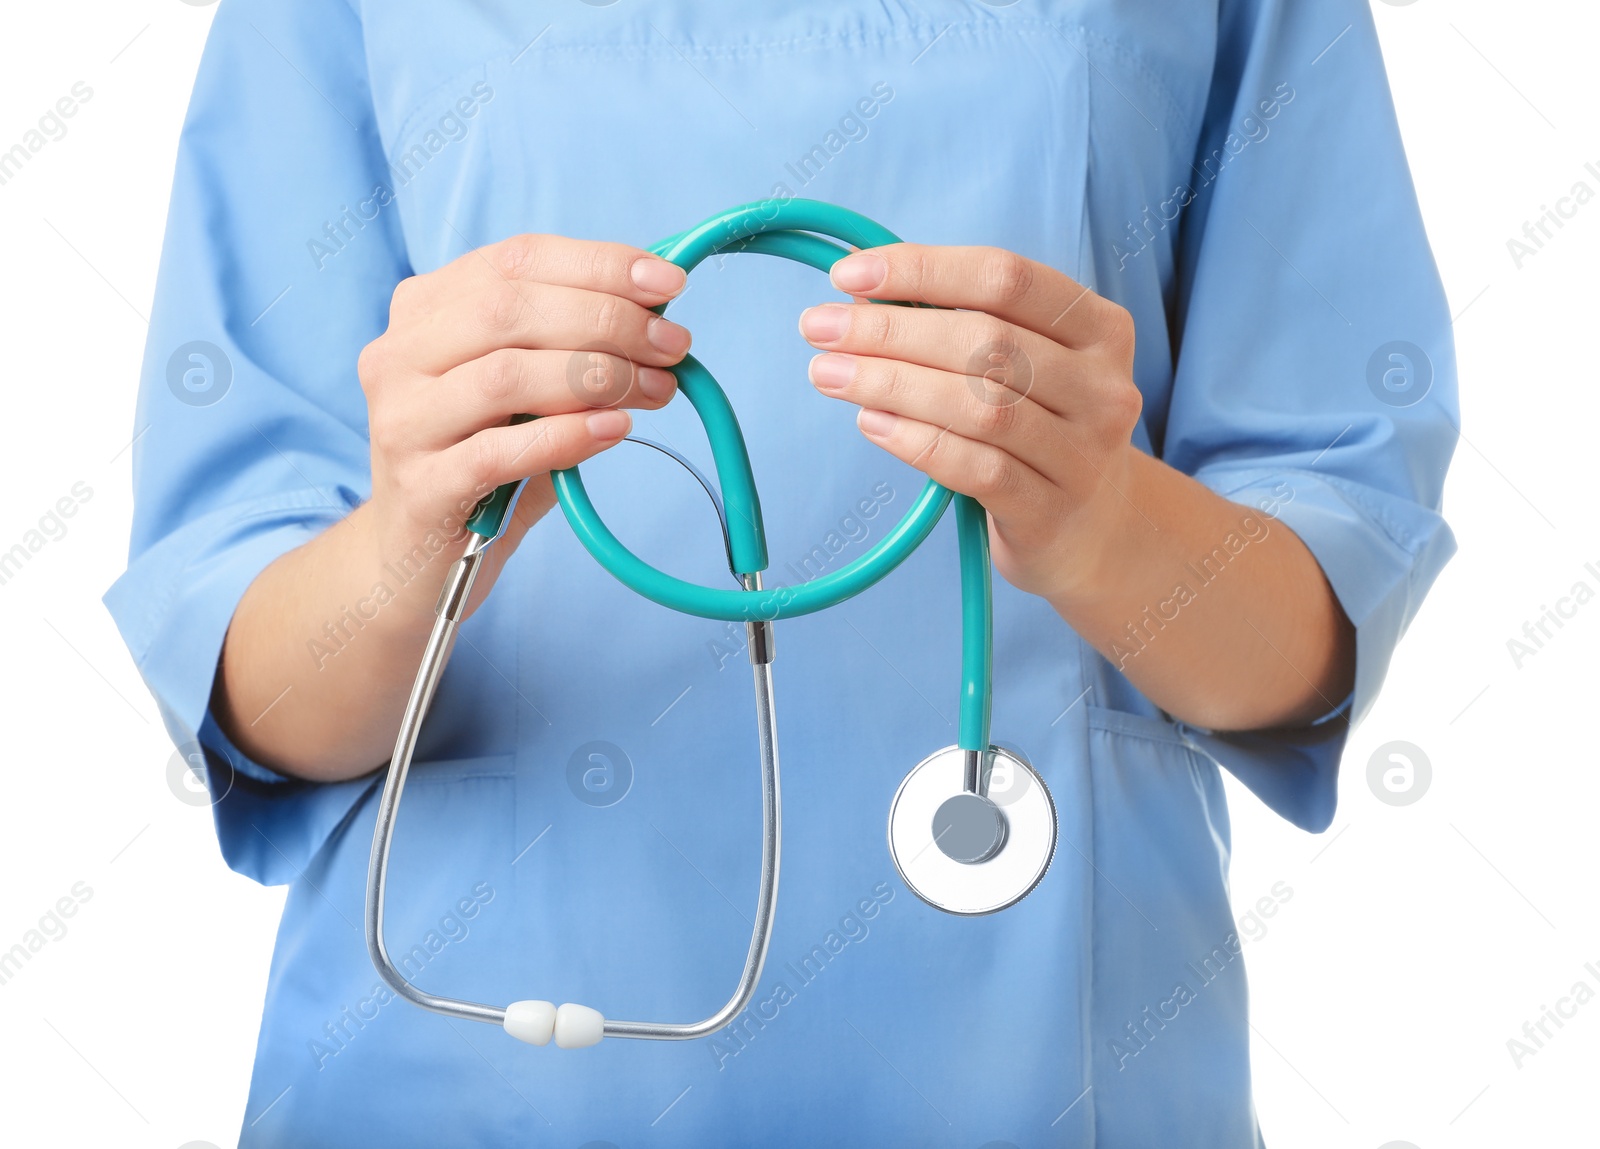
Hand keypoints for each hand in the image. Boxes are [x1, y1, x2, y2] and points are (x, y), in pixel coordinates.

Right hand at [357, 233, 692, 613]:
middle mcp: (398, 354)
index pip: (516, 259)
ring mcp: (402, 420)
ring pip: (506, 375)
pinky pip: (501, 452)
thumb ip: (570, 344)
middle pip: (511, 309)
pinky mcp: (420, 486)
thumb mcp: (526, 390)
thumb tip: (657, 316)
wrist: (421, 556)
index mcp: (424, 309)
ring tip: (655, 391)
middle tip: (672, 347)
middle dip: (608, 321)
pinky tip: (614, 430)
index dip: (599, 264)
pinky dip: (567, 435)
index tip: (668, 284)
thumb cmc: (484, 460)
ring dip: (598, 377)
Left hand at [798, 245, 1141, 601]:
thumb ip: (959, 325)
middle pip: (986, 341)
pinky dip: (916, 441)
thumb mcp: (1024, 365)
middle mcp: (1102, 387)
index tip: (848, 276)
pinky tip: (871, 423)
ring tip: (829, 374)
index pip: (1005, 279)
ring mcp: (1083, 454)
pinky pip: (975, 469)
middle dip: (890, 330)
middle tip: (820, 328)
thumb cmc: (1040, 428)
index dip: (922, 269)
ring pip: (979, 406)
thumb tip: (863, 298)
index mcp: (1099, 328)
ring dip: (891, 383)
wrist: (1092, 529)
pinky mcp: (1049, 511)